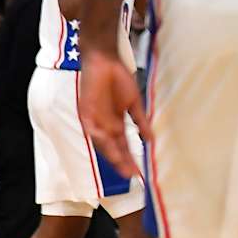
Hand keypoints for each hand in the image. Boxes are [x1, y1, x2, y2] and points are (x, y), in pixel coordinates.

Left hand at [77, 48, 147, 178]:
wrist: (105, 61)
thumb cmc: (119, 79)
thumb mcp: (135, 103)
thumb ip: (141, 122)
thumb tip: (151, 139)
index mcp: (115, 124)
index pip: (123, 146)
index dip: (130, 159)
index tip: (139, 171)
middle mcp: (104, 126)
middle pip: (113, 149)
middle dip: (122, 163)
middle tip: (132, 175)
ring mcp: (94, 121)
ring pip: (103, 144)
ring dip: (113, 156)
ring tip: (124, 167)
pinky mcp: (86, 113)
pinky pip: (93, 130)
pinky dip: (101, 139)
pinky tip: (112, 147)